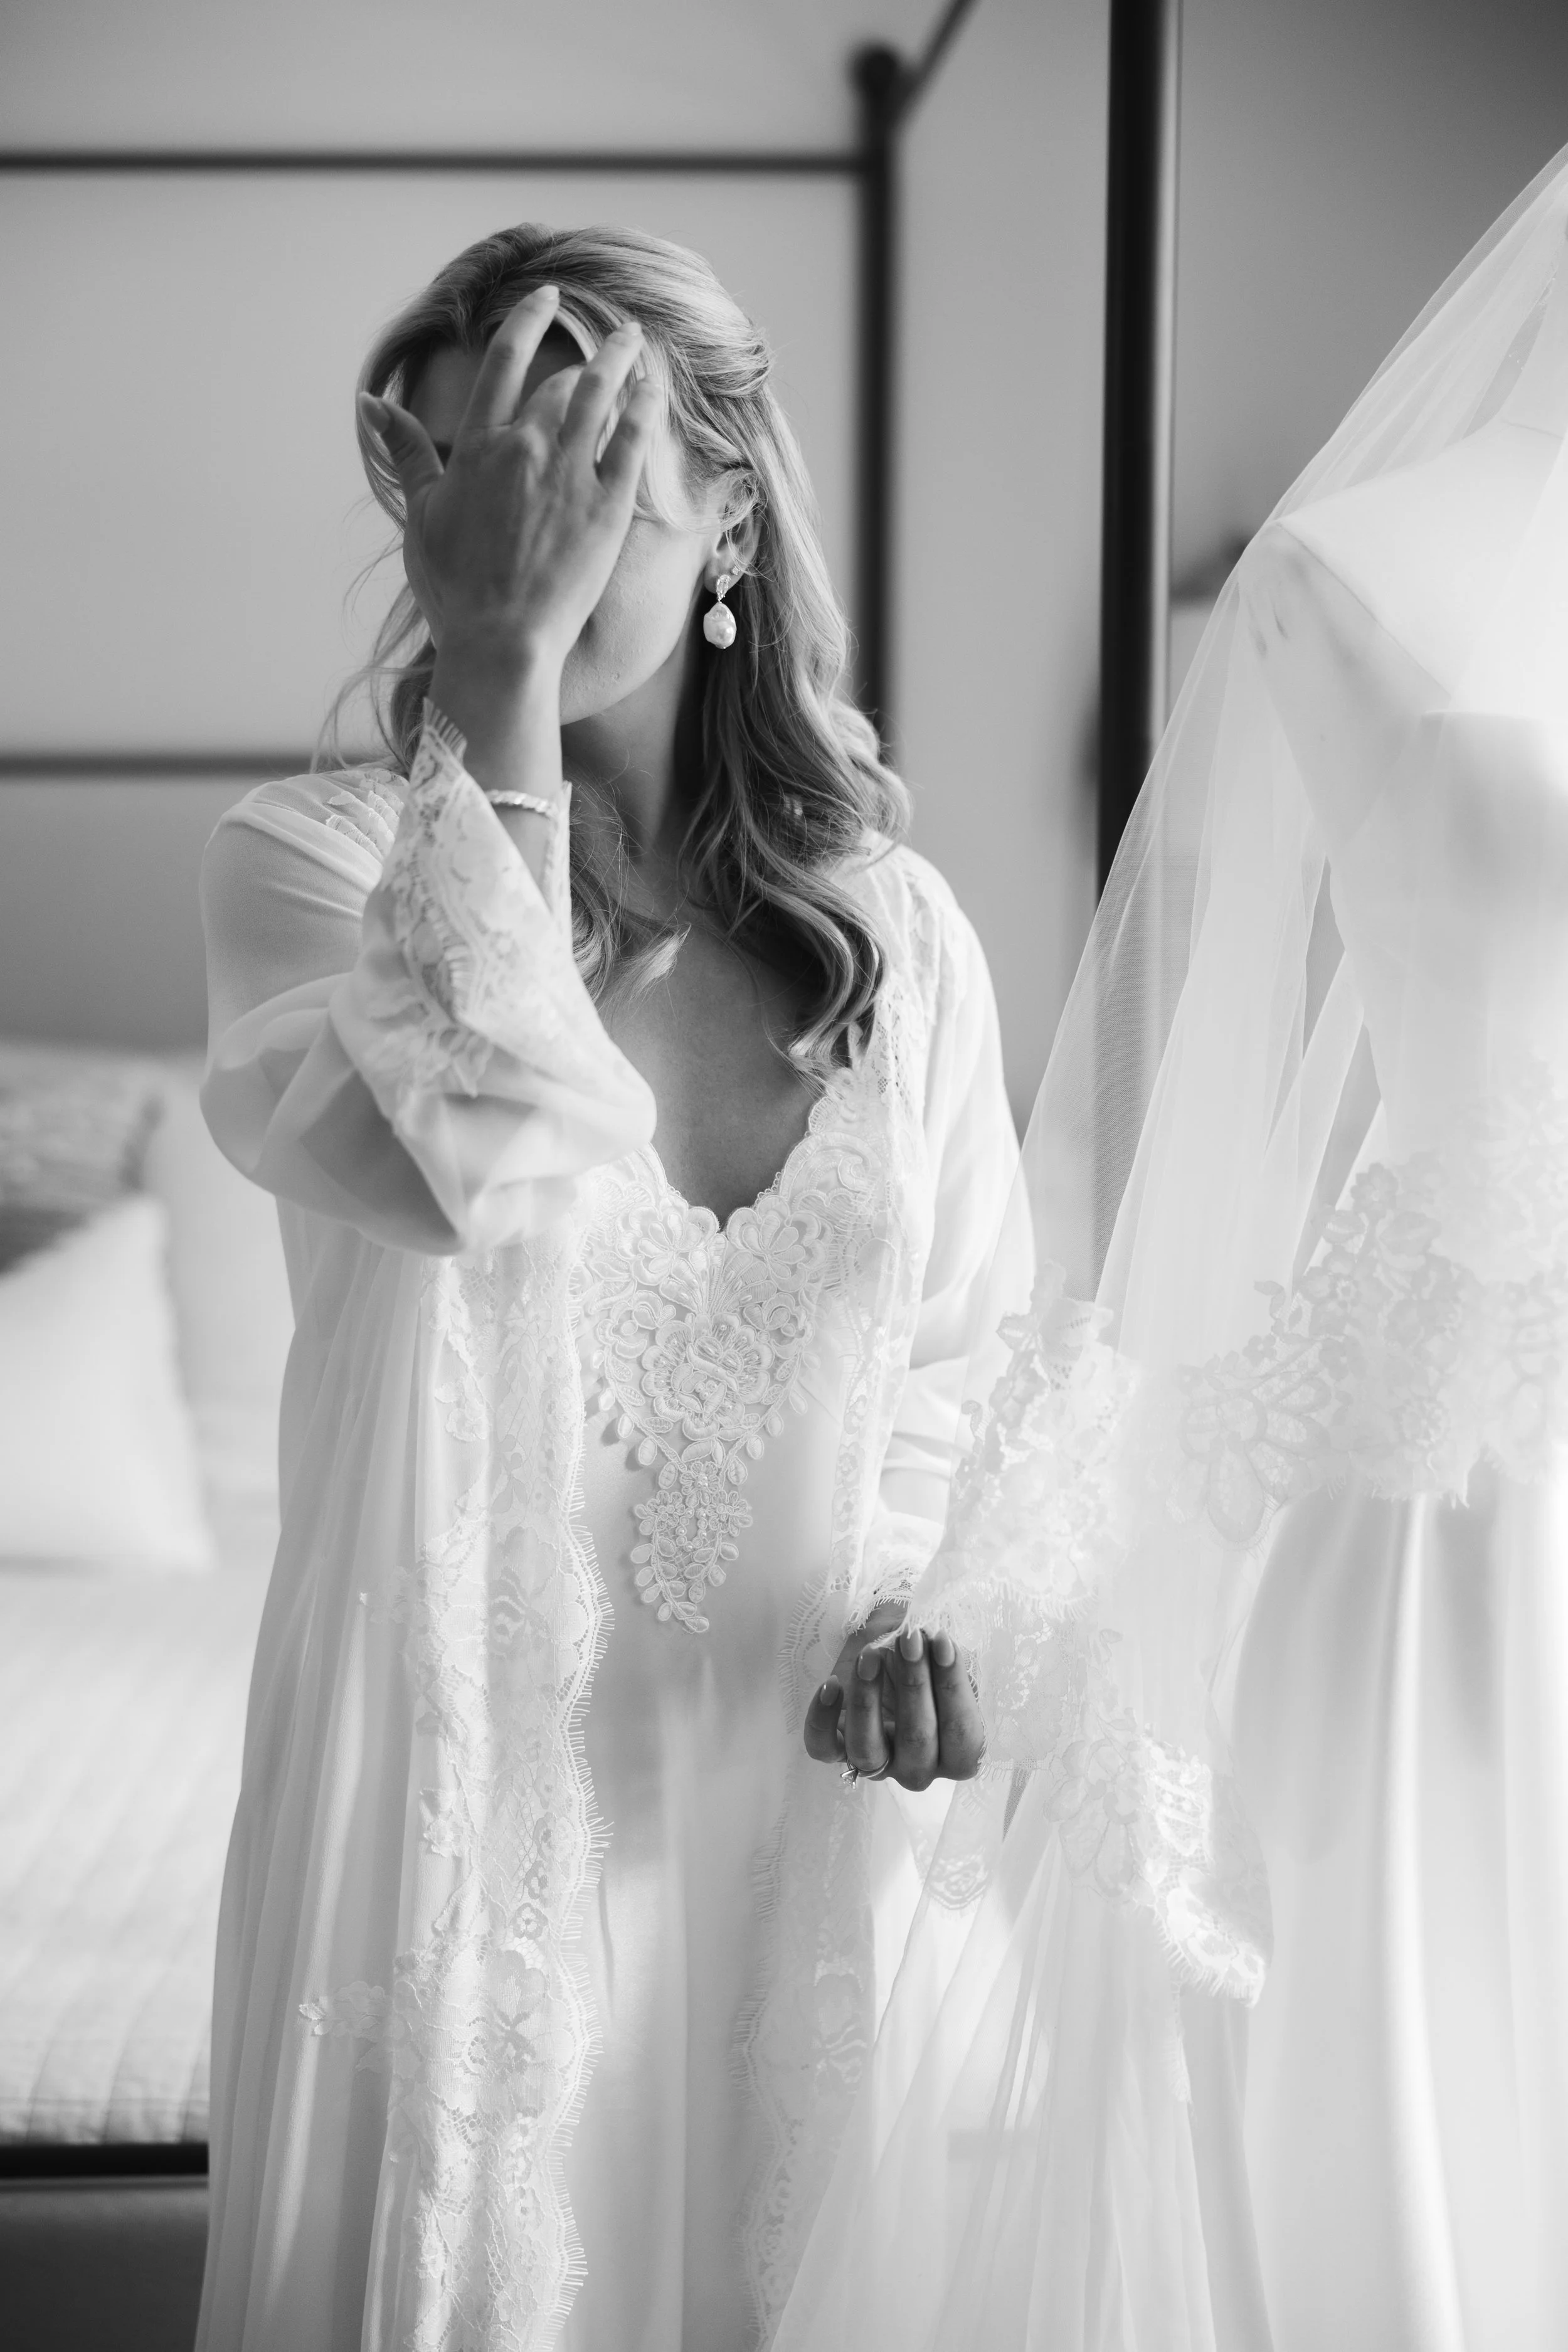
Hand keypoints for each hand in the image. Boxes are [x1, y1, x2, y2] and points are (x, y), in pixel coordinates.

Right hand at [358, 284, 657, 668]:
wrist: (501, 639)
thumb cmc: (455, 589)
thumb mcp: (422, 515)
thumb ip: (406, 453)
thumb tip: (372, 404)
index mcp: (478, 447)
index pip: (505, 362)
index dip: (528, 322)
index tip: (547, 298)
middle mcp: (525, 448)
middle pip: (559, 384)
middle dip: (584, 359)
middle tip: (607, 343)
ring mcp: (570, 475)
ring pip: (599, 398)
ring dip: (619, 362)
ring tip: (634, 341)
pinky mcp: (608, 507)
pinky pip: (632, 441)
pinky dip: (644, 408)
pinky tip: (654, 389)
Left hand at [803, 1601, 986, 1790]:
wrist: (884, 1648)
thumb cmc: (922, 1656)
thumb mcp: (937, 1651)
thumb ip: (939, 1652)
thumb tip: (931, 1640)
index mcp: (956, 1751)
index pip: (963, 1737)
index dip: (954, 1690)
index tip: (942, 1641)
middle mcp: (918, 1766)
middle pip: (918, 1744)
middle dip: (915, 1686)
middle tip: (909, 1640)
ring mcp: (876, 1762)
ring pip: (867, 1750)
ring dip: (868, 1702)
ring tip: (869, 1657)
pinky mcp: (836, 1750)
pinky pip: (823, 1747)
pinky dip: (823, 1719)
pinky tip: (832, 1684)